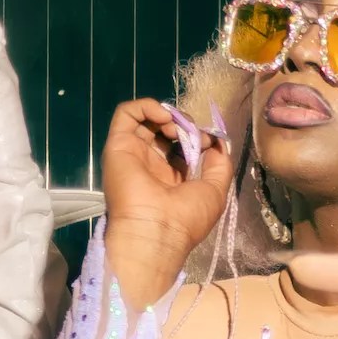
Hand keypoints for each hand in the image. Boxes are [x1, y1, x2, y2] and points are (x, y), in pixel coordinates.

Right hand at [102, 99, 232, 309]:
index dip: (198, 136)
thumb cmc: (186, 217)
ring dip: (167, 115)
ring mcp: (134, 154)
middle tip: (193, 133)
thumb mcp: (215, 190)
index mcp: (173, 177)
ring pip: (146, 119)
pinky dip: (145, 106)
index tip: (208, 143)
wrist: (156, 232)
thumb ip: (220, 163)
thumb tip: (218, 141)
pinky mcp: (118, 145)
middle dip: (184, 124)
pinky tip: (163, 118)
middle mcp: (152, 164)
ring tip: (176, 127)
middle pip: (166, 130)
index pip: (183, 145)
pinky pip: (126, 114)